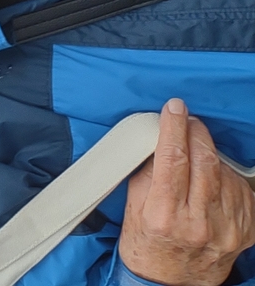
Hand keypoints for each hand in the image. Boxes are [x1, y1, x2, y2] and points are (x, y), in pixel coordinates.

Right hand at [119, 98, 254, 285]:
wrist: (170, 281)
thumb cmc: (146, 243)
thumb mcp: (133, 208)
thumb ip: (148, 172)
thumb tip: (159, 139)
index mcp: (164, 217)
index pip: (173, 160)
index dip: (174, 128)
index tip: (174, 109)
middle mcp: (199, 224)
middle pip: (205, 162)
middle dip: (196, 133)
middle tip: (188, 121)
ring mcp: (227, 230)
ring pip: (225, 173)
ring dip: (210, 155)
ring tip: (195, 156)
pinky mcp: (245, 231)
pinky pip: (240, 190)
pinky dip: (226, 177)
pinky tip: (212, 180)